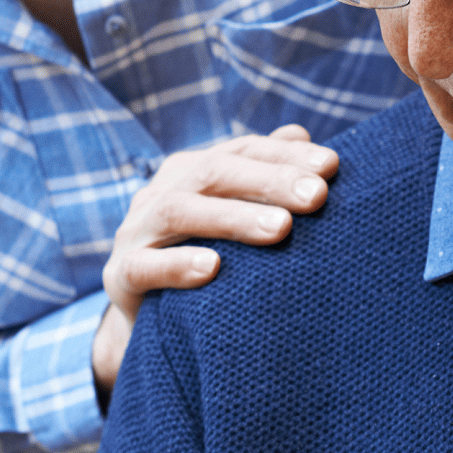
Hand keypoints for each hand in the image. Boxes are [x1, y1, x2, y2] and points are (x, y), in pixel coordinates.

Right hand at [92, 125, 337, 392]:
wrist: (151, 319)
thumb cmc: (206, 256)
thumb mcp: (236, 215)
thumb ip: (264, 174)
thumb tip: (300, 132)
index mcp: (191, 170)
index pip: (241, 151)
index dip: (285, 155)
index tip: (332, 167)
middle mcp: (162, 190)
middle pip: (213, 173)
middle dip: (268, 181)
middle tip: (317, 196)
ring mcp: (135, 230)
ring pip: (178, 211)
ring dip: (232, 217)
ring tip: (281, 228)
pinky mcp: (119, 275)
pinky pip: (143, 266)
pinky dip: (177, 264)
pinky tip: (214, 269)